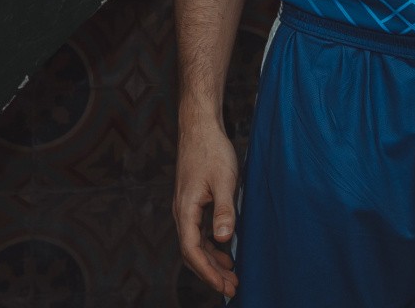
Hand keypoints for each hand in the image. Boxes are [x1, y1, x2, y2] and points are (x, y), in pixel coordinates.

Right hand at [173, 122, 240, 297]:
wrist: (200, 127)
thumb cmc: (212, 150)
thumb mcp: (224, 179)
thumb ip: (225, 209)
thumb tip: (224, 239)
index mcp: (186, 210)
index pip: (192, 251)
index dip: (208, 272)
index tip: (223, 287)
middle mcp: (181, 213)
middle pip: (192, 253)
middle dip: (211, 273)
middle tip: (232, 288)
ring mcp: (186, 207)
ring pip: (195, 243)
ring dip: (212, 260)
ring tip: (231, 274)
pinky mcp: (193, 201)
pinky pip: (198, 231)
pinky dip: (211, 245)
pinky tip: (225, 248)